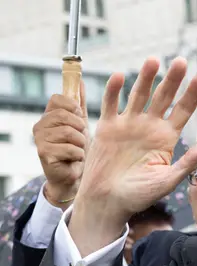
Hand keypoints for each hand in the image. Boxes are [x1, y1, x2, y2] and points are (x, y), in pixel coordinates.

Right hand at [33, 85, 87, 209]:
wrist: (73, 176)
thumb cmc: (76, 149)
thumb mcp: (80, 124)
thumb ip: (79, 103)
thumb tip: (80, 81)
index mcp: (48, 116)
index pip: (58, 98)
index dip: (73, 107)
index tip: (79, 118)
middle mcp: (40, 126)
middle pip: (66, 115)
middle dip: (80, 128)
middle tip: (79, 139)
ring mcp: (40, 140)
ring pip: (70, 133)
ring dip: (80, 144)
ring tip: (77, 151)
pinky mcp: (45, 154)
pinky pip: (71, 149)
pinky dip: (78, 156)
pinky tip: (73, 160)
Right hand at [70, 57, 196, 255]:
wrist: (109, 203)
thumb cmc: (140, 196)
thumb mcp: (168, 180)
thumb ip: (188, 162)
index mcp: (167, 138)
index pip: (183, 111)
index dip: (193, 94)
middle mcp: (149, 127)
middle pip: (163, 97)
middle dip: (172, 79)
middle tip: (181, 61)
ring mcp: (128, 125)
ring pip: (138, 95)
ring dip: (145, 78)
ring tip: (153, 60)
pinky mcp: (107, 128)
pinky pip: (110, 105)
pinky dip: (114, 90)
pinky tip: (120, 77)